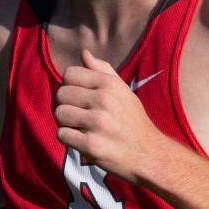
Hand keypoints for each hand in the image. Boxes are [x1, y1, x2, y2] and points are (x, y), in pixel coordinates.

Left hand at [54, 48, 162, 182]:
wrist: (149, 154)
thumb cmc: (134, 122)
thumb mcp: (124, 91)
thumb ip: (103, 71)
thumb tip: (84, 53)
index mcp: (109, 84)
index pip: (69, 74)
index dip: (69, 86)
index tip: (79, 99)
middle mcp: (103, 100)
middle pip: (61, 94)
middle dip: (65, 106)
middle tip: (79, 117)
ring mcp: (97, 123)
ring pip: (59, 114)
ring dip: (65, 123)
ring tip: (80, 129)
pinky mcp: (91, 145)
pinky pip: (62, 135)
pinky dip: (68, 139)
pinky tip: (82, 141)